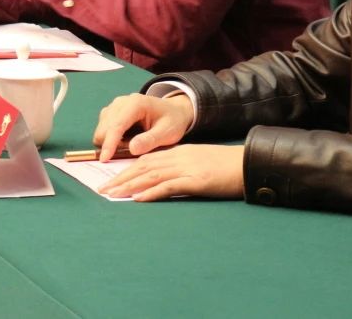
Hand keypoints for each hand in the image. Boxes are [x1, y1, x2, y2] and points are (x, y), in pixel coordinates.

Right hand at [92, 93, 193, 161]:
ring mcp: (113, 107)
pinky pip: (103, 131)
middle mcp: (120, 103)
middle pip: (104, 129)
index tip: (105, 159)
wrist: (173, 111)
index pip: (117, 125)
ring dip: (111, 143)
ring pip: (101, 131)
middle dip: (112, 145)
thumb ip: (150, 140)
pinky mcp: (110, 113)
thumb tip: (132, 149)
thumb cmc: (172, 121)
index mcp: (136, 104)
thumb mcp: (168, 133)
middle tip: (133, 151)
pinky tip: (127, 140)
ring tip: (133, 144)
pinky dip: (111, 140)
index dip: (109, 143)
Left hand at [98, 145, 244, 200]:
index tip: (111, 179)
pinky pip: (169, 186)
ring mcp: (186, 168)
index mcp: (178, 152)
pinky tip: (138, 198)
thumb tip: (163, 179)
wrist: (248, 164)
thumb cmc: (226, 166)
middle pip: (143, 166)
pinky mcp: (196, 181)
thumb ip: (180, 167)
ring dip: (129, 186)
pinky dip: (151, 192)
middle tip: (103, 189)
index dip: (126, 169)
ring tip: (113, 194)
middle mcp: (178, 158)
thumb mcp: (198, 162)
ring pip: (151, 175)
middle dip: (120, 178)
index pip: (145, 160)